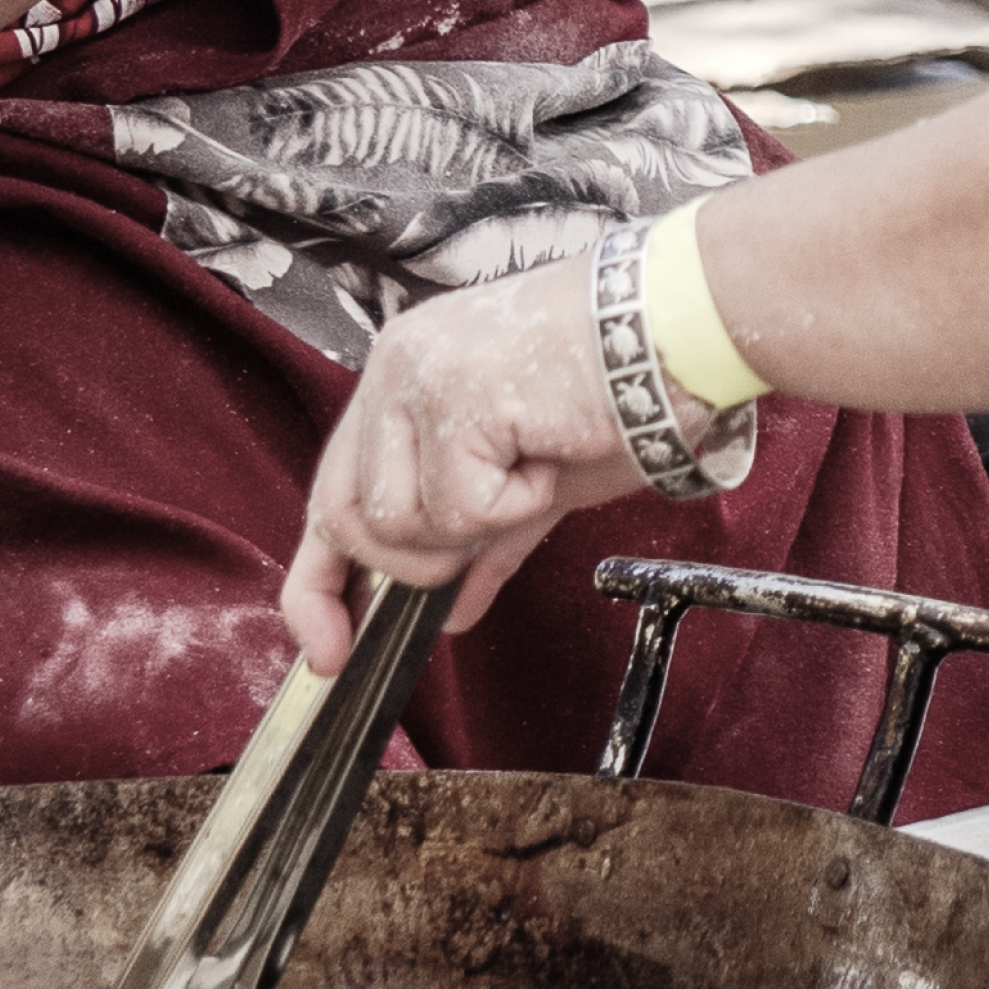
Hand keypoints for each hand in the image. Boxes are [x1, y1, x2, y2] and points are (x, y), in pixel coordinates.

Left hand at [280, 255, 652, 674]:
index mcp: (399, 382)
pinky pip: (458, 506)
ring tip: (529, 470)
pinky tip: (546, 457)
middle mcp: (392, 371)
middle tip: (485, 534)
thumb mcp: (524, 483)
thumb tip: (446, 613)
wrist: (672, 335)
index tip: (329, 653)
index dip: (316, 584)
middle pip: (345, 518)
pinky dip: (514, 504)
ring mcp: (415, 378)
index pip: (328, 496)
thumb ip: (476, 541)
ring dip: (474, 527)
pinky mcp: (453, 396)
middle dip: (410, 566)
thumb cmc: (610, 395)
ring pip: (398, 521)